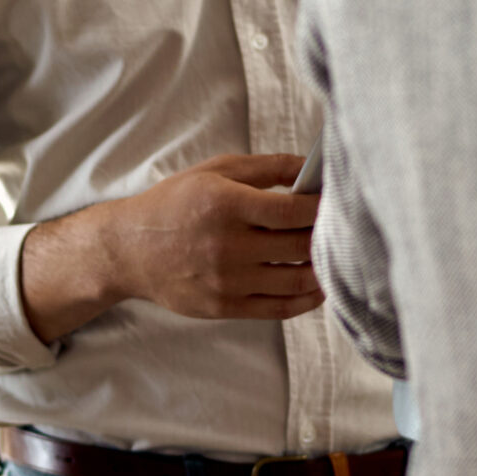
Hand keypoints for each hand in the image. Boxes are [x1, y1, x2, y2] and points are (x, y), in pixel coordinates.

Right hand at [20, 153, 322, 341]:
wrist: (130, 249)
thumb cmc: (176, 202)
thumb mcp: (217, 171)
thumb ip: (268, 167)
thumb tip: (314, 167)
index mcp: (227, 204)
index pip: (293, 210)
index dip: (324, 208)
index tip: (340, 203)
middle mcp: (228, 245)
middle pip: (299, 246)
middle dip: (328, 238)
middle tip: (346, 230)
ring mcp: (227, 280)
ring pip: (295, 281)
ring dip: (324, 271)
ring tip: (338, 259)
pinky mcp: (225, 307)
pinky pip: (279, 309)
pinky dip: (306, 300)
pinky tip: (318, 287)